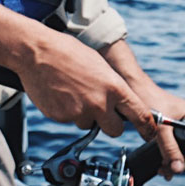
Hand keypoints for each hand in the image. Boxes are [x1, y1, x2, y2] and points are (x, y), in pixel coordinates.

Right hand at [16, 30, 156, 139]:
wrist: (36, 52)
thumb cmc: (67, 52)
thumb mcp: (100, 65)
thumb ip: (112, 87)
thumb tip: (119, 102)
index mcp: (114, 88)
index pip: (140, 116)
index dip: (146, 128)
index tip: (148, 133)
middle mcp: (99, 103)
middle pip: (115, 130)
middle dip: (110, 124)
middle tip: (101, 111)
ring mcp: (78, 112)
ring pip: (88, 124)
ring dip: (84, 115)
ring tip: (71, 92)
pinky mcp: (61, 117)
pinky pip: (69, 120)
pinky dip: (66, 111)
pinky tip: (59, 93)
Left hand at [101, 39, 184, 179]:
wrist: (133, 89)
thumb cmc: (150, 101)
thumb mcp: (162, 127)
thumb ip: (170, 148)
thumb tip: (178, 169)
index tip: (181, 161)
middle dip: (184, 161)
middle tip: (167, 171)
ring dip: (176, 161)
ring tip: (162, 170)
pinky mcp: (173, 130)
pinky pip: (176, 147)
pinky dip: (169, 156)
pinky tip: (161, 164)